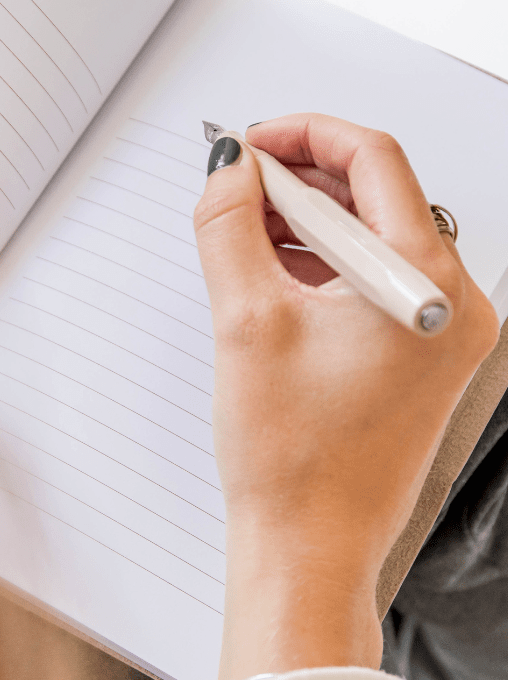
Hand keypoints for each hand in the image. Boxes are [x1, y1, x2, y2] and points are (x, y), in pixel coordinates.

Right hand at [193, 114, 498, 679]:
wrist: (310, 545)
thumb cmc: (294, 460)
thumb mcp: (244, 320)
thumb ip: (228, 226)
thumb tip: (227, 168)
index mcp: (430, 286)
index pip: (374, 160)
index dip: (304, 134)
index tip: (252, 142)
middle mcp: (453, 302)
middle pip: (377, 193)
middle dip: (300, 178)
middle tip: (239, 182)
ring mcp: (441, 329)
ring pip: (372, 233)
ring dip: (307, 219)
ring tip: (247, 228)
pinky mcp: (418, 350)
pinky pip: (372, 275)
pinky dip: (322, 259)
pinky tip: (275, 267)